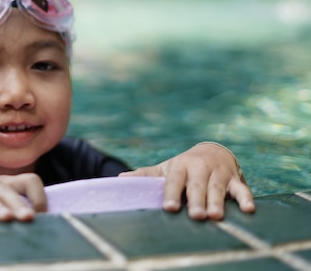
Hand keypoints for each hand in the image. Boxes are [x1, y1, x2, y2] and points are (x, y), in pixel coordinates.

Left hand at [119, 142, 254, 219]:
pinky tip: (249, 209)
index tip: (169, 207)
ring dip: (217, 201)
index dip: (171, 193)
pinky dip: (246, 198)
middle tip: (195, 216)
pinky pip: (242, 189)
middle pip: (197, 186)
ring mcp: (218, 173)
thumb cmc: (184, 166)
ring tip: (216, 216)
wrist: (213, 151)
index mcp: (180, 167)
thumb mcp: (166, 169)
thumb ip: (146, 176)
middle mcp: (199, 169)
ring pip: (217, 188)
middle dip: (196, 200)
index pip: (174, 181)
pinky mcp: (235, 179)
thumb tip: (119, 180)